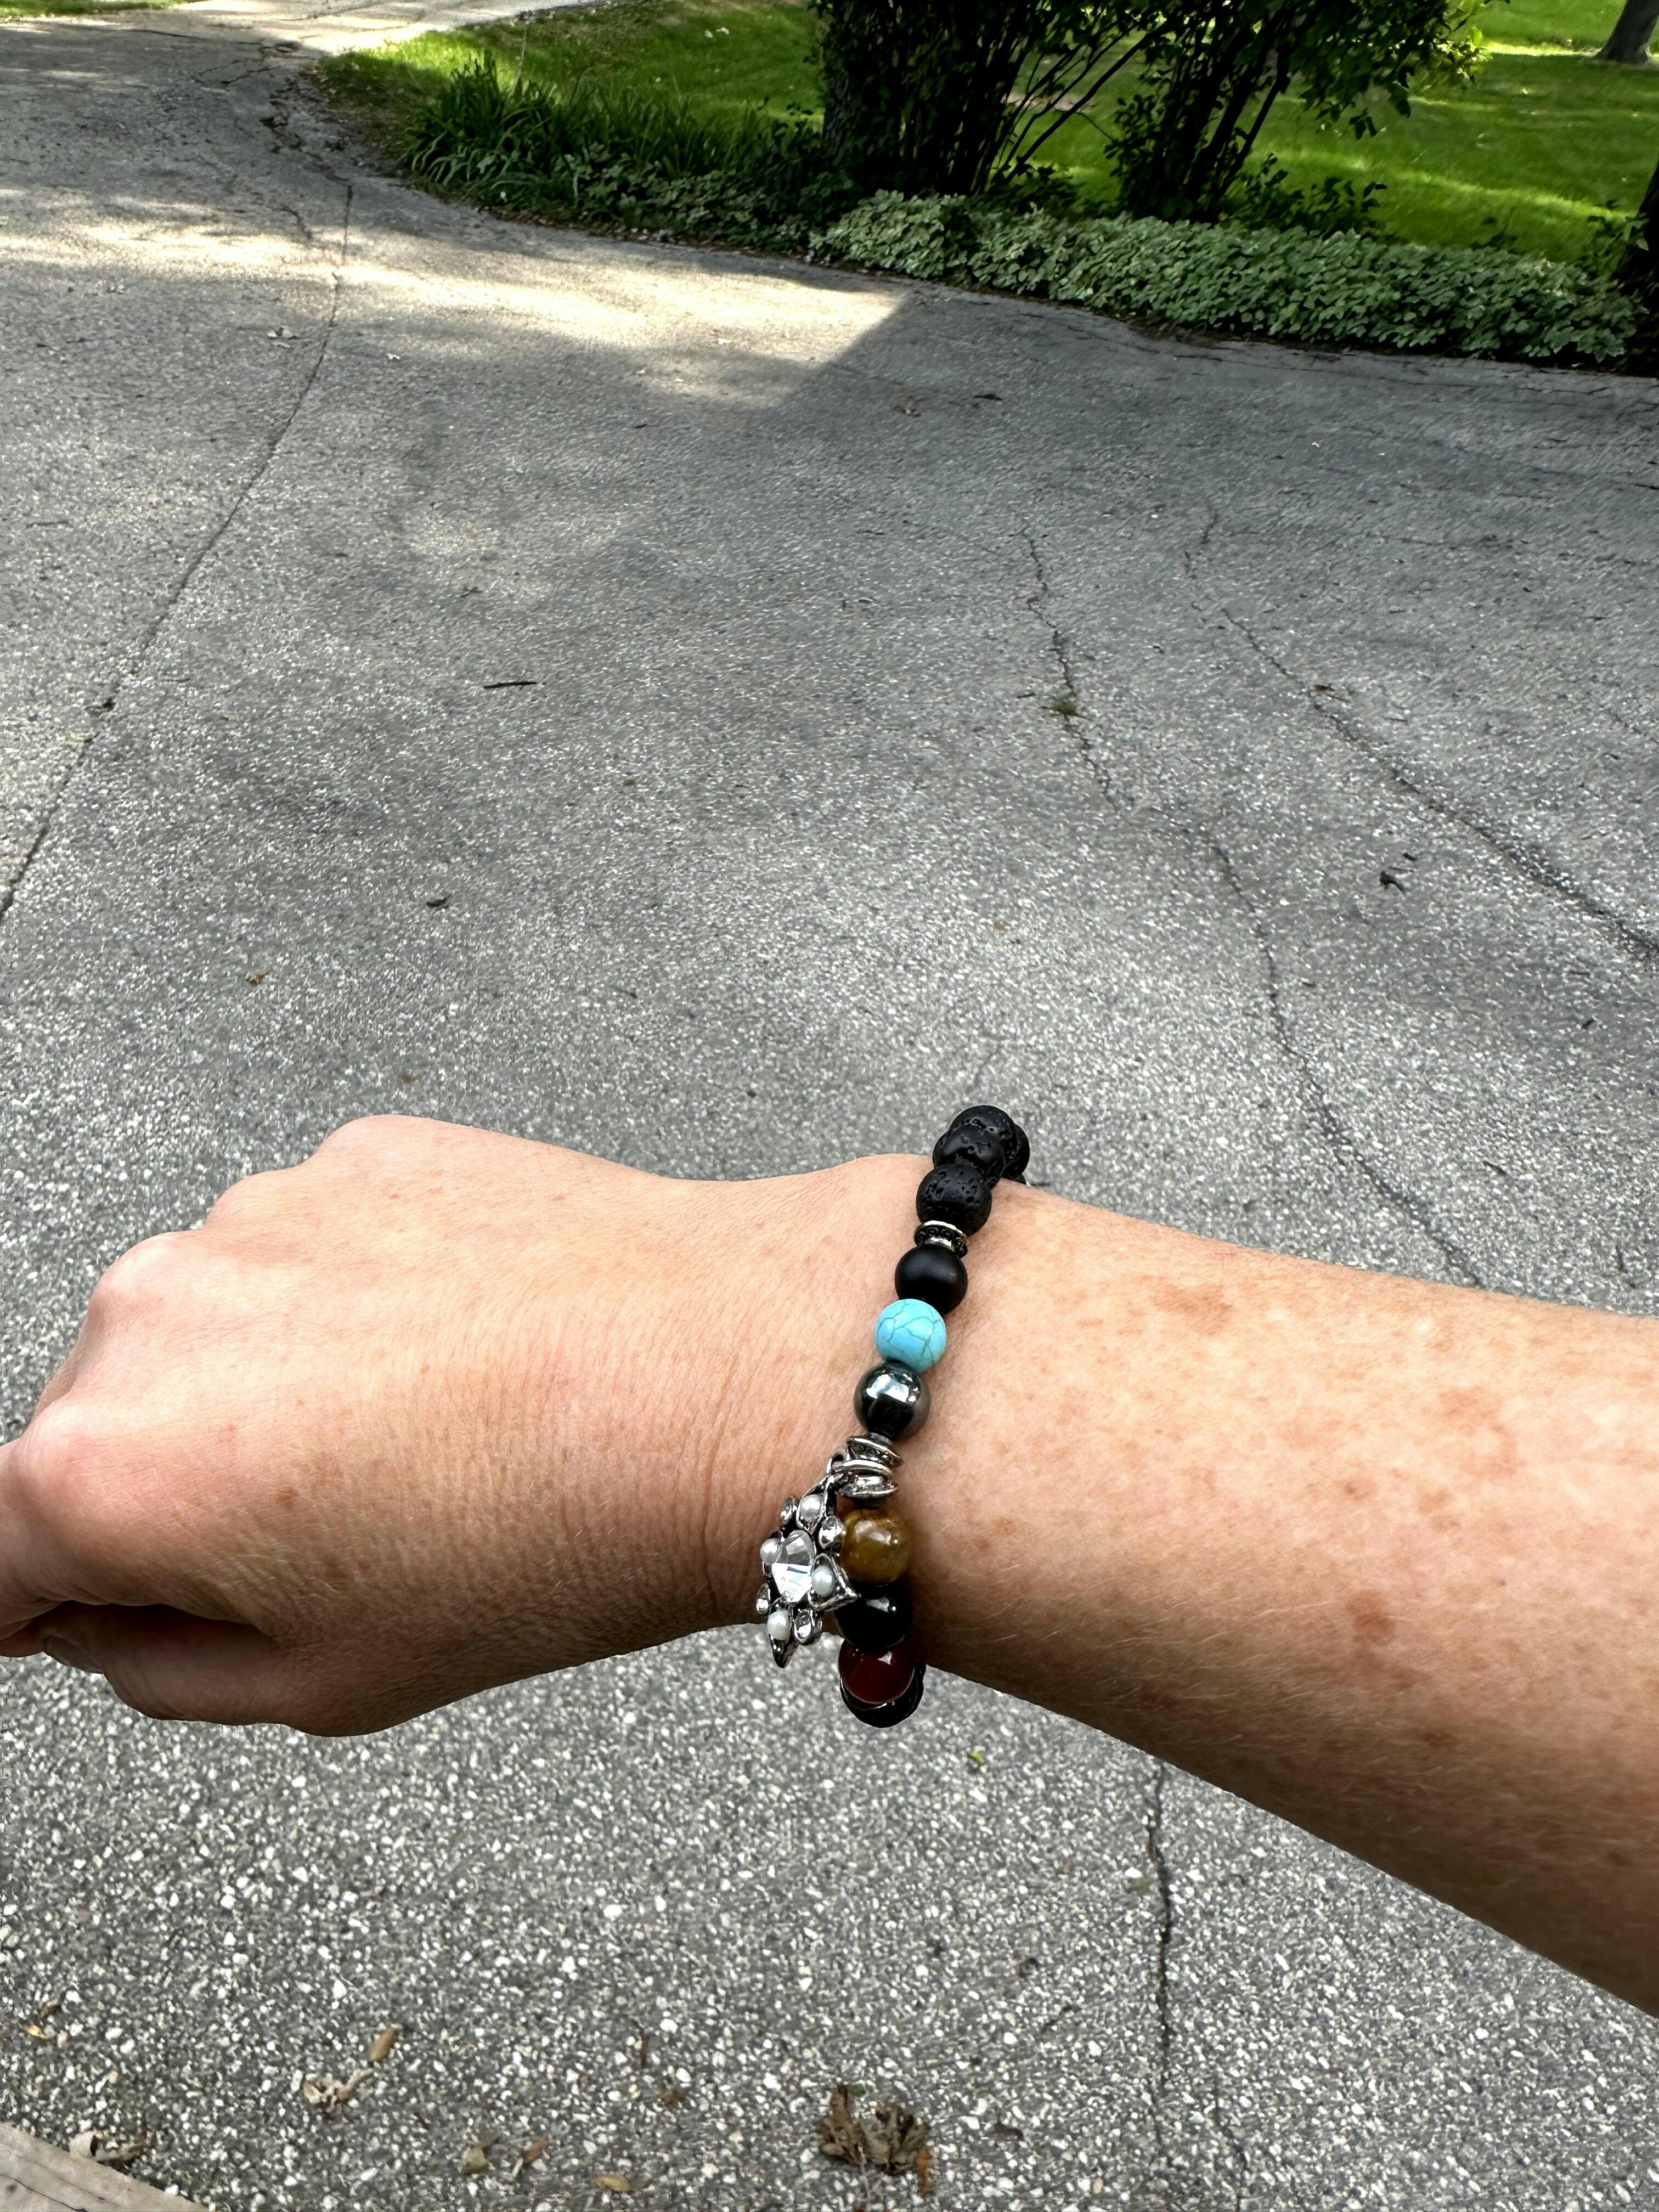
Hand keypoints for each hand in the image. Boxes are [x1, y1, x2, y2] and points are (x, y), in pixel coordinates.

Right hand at [0, 1118, 906, 1732]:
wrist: (723, 1378)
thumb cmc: (553, 1539)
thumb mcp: (327, 1684)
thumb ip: (159, 1662)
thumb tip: (106, 1614)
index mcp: (108, 1467)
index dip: (44, 1600)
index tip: (92, 1608)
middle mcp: (148, 1314)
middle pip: (96, 1431)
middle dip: (173, 1490)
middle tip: (330, 1538)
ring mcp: (253, 1215)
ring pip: (209, 1332)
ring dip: (270, 1387)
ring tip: (426, 1438)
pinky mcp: (352, 1156)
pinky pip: (310, 1255)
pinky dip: (355, 1304)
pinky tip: (465, 1353)